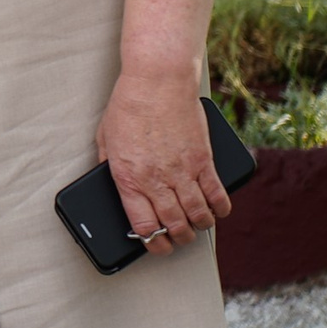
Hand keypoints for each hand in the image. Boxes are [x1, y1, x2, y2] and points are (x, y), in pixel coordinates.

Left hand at [96, 68, 228, 255]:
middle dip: (179, 239)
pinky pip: (217, 194)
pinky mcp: (204, 160)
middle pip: (174, 225)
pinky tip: (217, 211)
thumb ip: (109, 166)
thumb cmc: (128, 105)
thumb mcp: (106, 138)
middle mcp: (157, 180)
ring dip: (199, 226)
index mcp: (129, 178)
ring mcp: (183, 171)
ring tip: (197, 226)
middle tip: (180, 239)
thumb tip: (112, 185)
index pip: (144, 226)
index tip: (157, 246)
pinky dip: (220, 208)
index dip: (153, 244)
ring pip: (198, 215)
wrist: (157, 81)